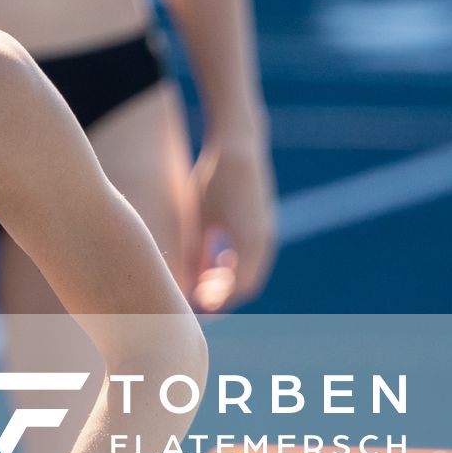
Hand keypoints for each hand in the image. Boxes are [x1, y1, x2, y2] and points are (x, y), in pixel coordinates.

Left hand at [189, 136, 277, 312]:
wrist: (238, 146)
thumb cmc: (212, 179)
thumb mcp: (197, 220)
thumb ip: (193, 254)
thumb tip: (185, 285)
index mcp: (248, 242)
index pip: (238, 289)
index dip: (219, 303)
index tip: (196, 306)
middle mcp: (263, 240)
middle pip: (247, 284)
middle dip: (223, 295)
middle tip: (197, 297)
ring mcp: (266, 231)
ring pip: (251, 271)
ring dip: (229, 281)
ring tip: (203, 281)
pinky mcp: (263, 223)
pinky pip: (253, 255)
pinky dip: (236, 265)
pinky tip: (215, 260)